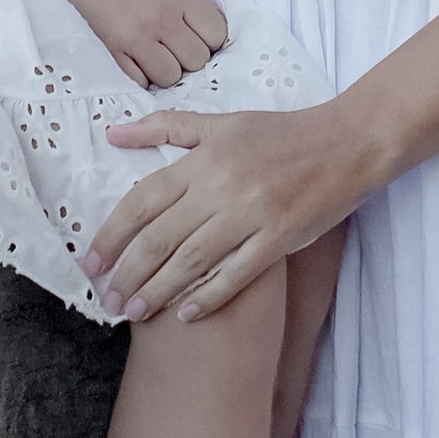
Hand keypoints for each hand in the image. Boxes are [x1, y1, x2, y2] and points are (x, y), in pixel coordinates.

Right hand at [60, 0, 231, 91]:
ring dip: (166, 70)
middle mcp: (162, 16)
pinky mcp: (114, 50)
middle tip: (176, 47)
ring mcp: (137, 36)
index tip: (201, 37)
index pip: (217, 33)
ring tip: (156, 55)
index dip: (211, 39)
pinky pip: (140, 81)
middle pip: (198, 59)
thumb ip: (186, 1)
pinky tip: (136, 60)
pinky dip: (141, 76)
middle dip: (190, 57)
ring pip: (171, 76)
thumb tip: (204, 30)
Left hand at [85, 102, 376, 322]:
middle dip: (129, 272)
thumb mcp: (223, 122)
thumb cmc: (282, 133)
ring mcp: (252, 214)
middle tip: (108, 299)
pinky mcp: (280, 237)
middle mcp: (222, 186)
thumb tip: (113, 133)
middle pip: (161, 237)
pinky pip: (237, 274)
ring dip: (159, 290)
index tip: (90, 262)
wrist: (347, 142)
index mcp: (204, 158)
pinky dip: (209, 296)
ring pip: (192, 261)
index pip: (143, 200)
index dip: (112, 234)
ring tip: (135, 312)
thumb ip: (166, 128)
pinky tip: (186, 315)